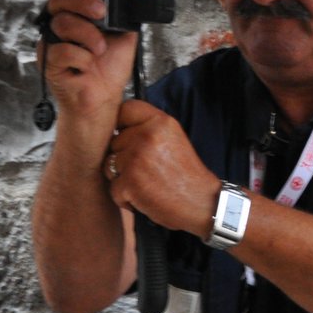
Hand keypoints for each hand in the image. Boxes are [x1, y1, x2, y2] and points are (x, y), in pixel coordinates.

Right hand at [39, 0, 136, 124]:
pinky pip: (61, 50)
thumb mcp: (126, 35)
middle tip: (102, 11)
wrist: (101, 101)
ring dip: (87, 36)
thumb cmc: (108, 69)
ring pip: (62, 23)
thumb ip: (129, 11)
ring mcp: (53, 40)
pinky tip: (87, 65)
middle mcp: (63, 22)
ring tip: (99, 48)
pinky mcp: (48, 61)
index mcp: (80, 12)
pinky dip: (81, 58)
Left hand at [105, 99, 219, 237]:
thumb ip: (148, 128)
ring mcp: (136, 159)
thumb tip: (118, 126)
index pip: (125, 109)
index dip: (122, 124)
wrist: (202, 203)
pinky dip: (125, 198)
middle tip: (146, 169)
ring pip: (109, 165)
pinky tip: (145, 197)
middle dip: (123, 156)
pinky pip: (113, 188)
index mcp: (160, 122)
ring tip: (146, 183)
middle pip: (114, 141)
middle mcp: (147, 136)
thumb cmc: (187, 175)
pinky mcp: (129, 182)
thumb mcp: (173, 138)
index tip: (125, 135)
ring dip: (122, 177)